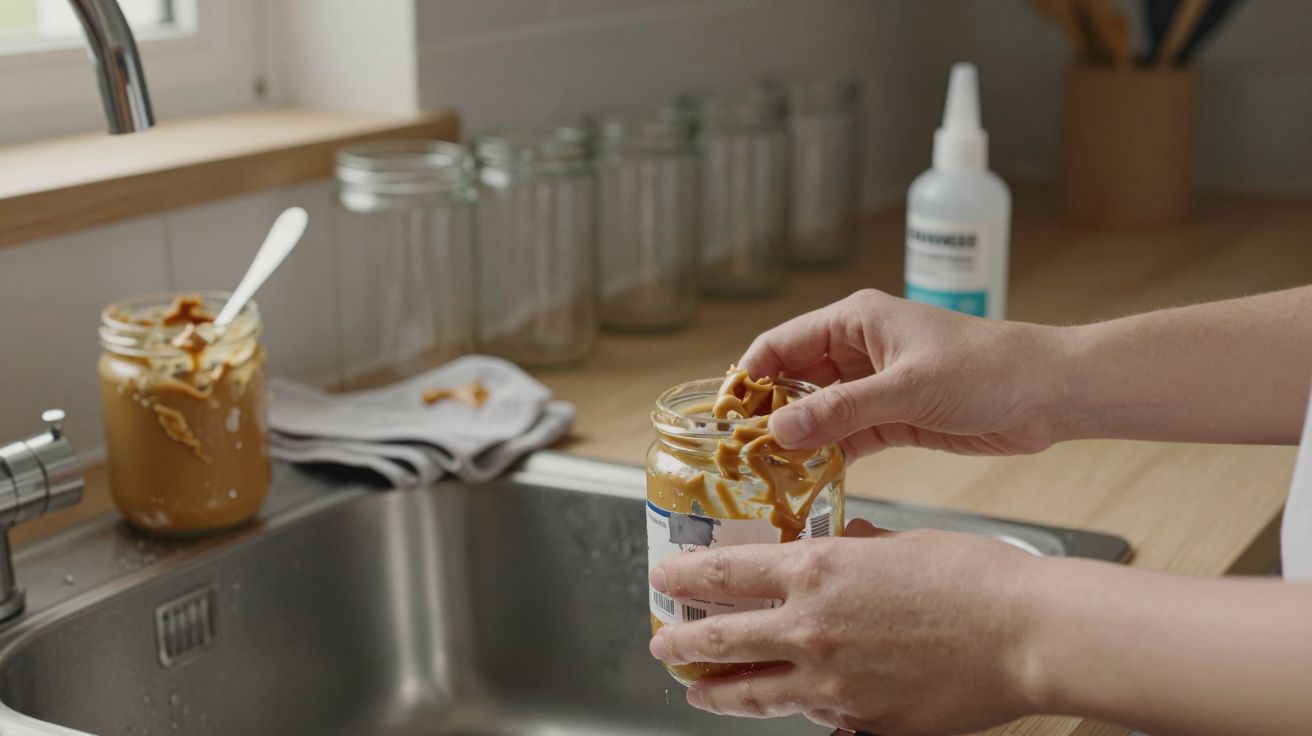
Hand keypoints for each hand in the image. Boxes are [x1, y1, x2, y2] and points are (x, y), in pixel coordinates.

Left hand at [648, 519, 1043, 734]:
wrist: (1025, 634)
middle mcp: (809, 628)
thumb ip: (852, 551)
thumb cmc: (974, 579)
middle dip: (681, 642)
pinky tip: (789, 707)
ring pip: (751, 692)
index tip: (663, 578)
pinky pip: (813, 717)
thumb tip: (835, 551)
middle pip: (720, 638)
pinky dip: (796, 709)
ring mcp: (831, 683)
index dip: (683, 576)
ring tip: (698, 693)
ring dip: (716, 692)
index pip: (723, 573)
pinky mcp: (860, 722)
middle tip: (662, 643)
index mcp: (814, 572)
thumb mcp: (898, 543)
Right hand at [739, 289, 1072, 456]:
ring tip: (765, 476)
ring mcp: (873, 386)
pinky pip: (845, 438)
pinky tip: (807, 481)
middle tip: (739, 457)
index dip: (748, 379)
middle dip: (766, 415)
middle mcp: (856, 351)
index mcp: (854, 321)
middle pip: (791, 381)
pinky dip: (826, 457)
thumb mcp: (908, 389)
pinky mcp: (892, 419)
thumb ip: (842, 410)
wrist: (1050, 393)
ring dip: (795, 441)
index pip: (779, 346)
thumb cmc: (987, 369)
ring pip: (816, 414)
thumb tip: (780, 428)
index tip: (723, 419)